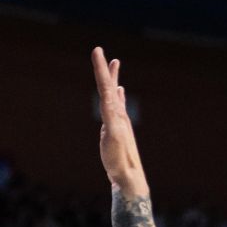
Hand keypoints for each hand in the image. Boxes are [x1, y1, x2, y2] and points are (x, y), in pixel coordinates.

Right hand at [91, 47, 144, 191]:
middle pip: (109, 87)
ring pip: (113, 95)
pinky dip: (116, 96)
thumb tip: (114, 102)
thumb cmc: (120, 161)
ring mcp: (117, 121)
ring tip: (114, 64)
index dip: (101, 69)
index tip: (97, 51)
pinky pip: (115, 108)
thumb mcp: (114, 139)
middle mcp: (117, 114)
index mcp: (115, 114)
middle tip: (100, 52)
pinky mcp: (115, 130)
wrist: (128, 176)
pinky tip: (119, 91)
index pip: (106, 87)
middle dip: (104, 69)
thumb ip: (112, 121)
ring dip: (112, 79)